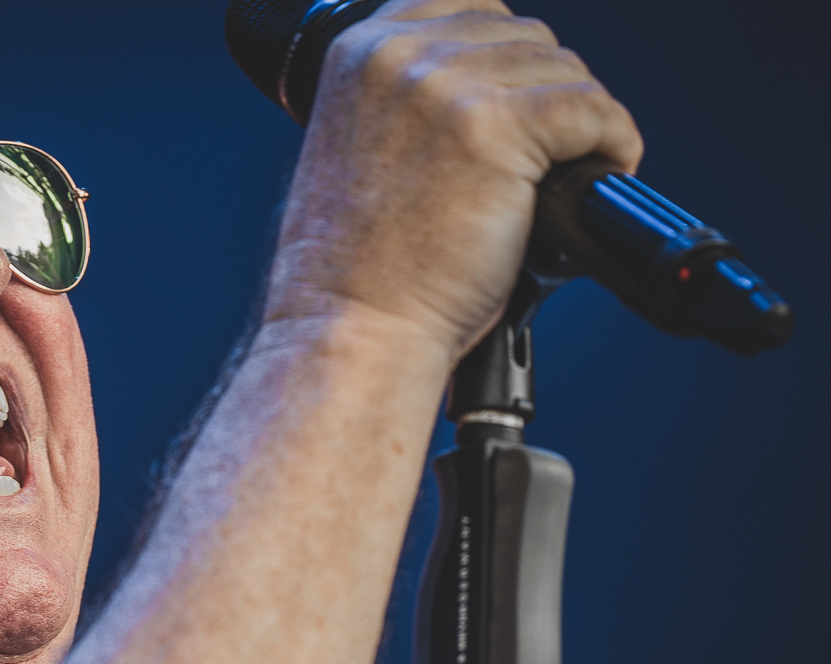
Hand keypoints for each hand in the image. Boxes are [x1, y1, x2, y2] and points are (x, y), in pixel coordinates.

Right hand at [266, 0, 642, 360]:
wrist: (353, 329)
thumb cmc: (356, 269)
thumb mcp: (360, 147)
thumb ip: (409, 97)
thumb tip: (492, 80)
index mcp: (359, 50)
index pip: (471, 7)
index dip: (508, 62)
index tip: (516, 112)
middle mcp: (399, 53)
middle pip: (526, 37)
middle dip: (544, 100)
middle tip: (538, 164)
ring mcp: (448, 86)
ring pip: (566, 72)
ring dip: (578, 128)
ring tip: (557, 181)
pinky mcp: (497, 127)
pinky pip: (594, 112)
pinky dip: (612, 147)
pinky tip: (590, 183)